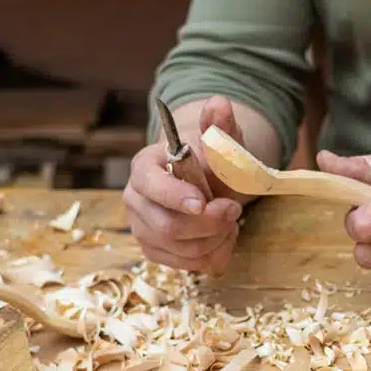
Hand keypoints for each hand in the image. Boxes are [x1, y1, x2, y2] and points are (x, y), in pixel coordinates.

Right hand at [123, 97, 246, 273]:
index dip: (174, 196)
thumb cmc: (211, 162)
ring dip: (215, 239)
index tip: (202, 202)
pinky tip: (222, 237)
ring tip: (230, 221)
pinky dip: (213, 255)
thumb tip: (219, 104)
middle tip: (234, 210)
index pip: (151, 185)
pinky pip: (187, 265)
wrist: (209, 184)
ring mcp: (142, 228)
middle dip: (208, 224)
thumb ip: (220, 125)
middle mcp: (135, 199)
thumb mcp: (220, 141)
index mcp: (145, 166)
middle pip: (166, 226)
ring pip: (180, 250)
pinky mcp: (155, 251)